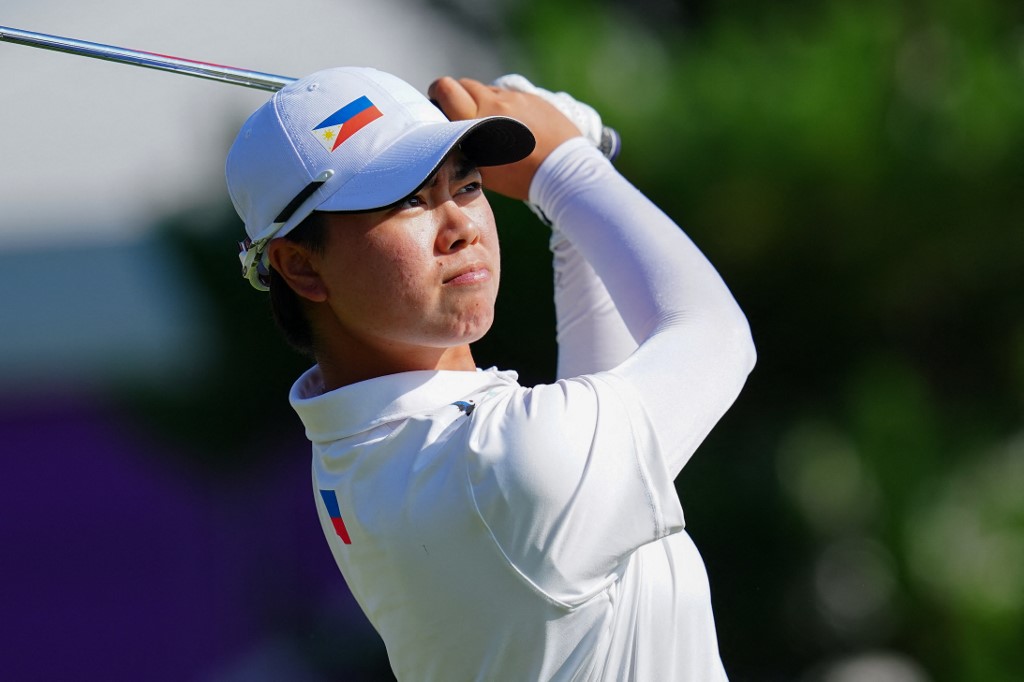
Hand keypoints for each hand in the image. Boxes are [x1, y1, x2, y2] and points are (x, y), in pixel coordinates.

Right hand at [427, 76, 581, 200]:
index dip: (437, 93)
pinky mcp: (532, 97)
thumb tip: (450, 133)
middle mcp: (494, 104)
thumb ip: (463, 145)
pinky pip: (510, 95)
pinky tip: (515, 125)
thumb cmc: (521, 178)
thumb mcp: (483, 169)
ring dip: (484, 101)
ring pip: (487, 89)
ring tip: (493, 124)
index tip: (438, 103)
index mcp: (477, 122)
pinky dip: (506, 106)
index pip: (445, 89)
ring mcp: (515, 98)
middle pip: (463, 84)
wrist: (564, 170)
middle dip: (458, 96)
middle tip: (463, 114)